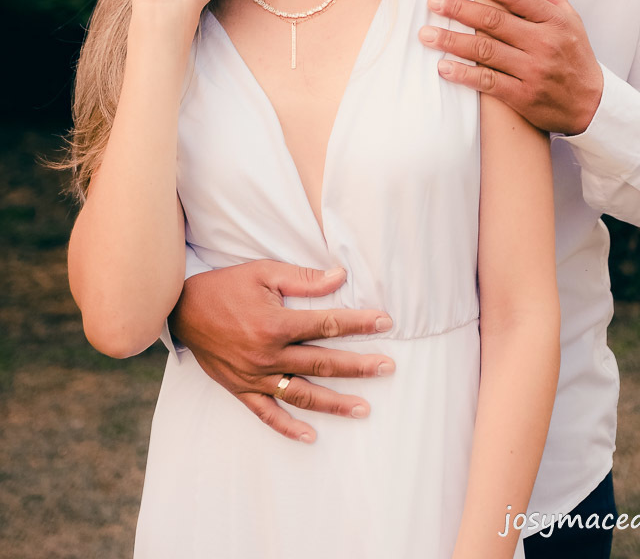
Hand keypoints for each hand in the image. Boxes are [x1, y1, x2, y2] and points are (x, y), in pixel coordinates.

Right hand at [169, 260, 395, 442]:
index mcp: (276, 324)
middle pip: (322, 363)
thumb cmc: (226, 286)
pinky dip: (288, 427)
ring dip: (334, 402)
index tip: (385, 323)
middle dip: (359, 366)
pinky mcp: (240, 389)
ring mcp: (254, 376)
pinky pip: (267, 414)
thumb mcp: (264, 272)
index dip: (359, 324)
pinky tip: (311, 436)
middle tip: (388, 368)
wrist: (182, 308)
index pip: (328, 325)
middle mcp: (268, 355)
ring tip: (363, 409)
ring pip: (302, 394)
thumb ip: (303, 279)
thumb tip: (340, 277)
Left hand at [418, 0, 603, 134]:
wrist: (592, 106)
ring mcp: (533, 71)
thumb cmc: (576, 56)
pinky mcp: (524, 97)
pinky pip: (489, 83)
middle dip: (459, 9)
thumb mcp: (570, 18)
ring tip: (425, 33)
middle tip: (432, 1)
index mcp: (553, 20)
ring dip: (452, 41)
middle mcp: (543, 43)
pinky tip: (442, 67)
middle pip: (494, 21)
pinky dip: (464, 75)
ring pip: (486, 52)